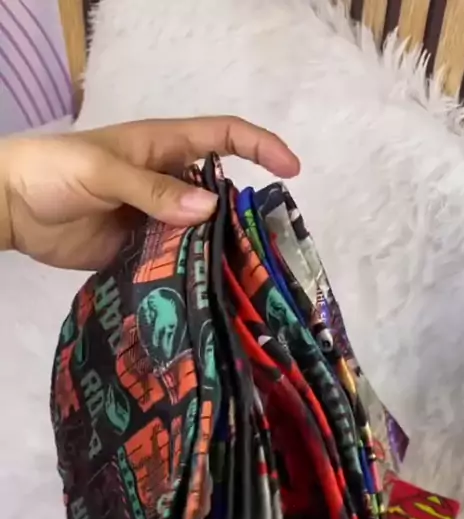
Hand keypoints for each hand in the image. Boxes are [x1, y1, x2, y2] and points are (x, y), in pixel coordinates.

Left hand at [0, 116, 299, 269]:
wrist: (13, 209)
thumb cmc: (55, 171)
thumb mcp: (104, 171)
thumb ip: (153, 190)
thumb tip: (209, 210)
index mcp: (164, 148)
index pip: (224, 137)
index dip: (261, 147)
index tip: (292, 171)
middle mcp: (168, 183)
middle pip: (219, 193)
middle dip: (245, 214)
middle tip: (268, 248)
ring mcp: (156, 219)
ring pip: (200, 233)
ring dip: (219, 250)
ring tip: (245, 278)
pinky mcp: (141, 251)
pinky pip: (175, 260)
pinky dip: (191, 273)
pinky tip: (208, 291)